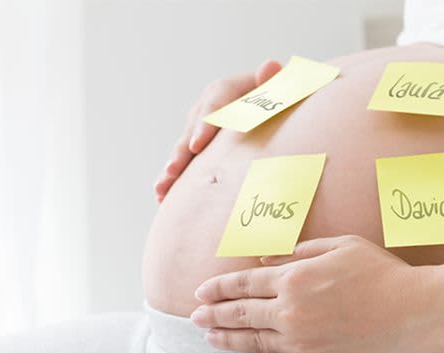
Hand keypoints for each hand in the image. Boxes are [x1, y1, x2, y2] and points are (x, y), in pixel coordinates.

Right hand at [154, 59, 283, 202]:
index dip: (204, 125)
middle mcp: (208, 107)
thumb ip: (274, 80)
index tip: (197, 146)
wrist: (275, 106)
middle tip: (172, 171)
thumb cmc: (281, 98)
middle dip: (181, 153)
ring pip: (183, 148)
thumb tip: (271, 65)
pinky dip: (174, 179)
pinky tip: (162, 197)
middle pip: (192, 129)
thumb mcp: (280, 86)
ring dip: (172, 169)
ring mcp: (200, 126)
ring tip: (161, 189)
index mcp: (226, 90)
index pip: (214, 104)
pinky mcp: (199, 145)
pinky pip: (185, 162)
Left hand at [190, 236, 443, 352]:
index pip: (246, 282)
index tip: (201, 292)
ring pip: (254, 340)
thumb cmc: (385, 274)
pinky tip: (247, 352)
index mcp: (296, 277)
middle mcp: (292, 310)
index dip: (220, 287)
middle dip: (213, 313)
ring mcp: (303, 340)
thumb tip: (270, 257)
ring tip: (209, 336)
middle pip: (241, 313)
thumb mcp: (343, 246)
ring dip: (227, 338)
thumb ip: (302, 250)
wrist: (416, 314)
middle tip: (193, 315)